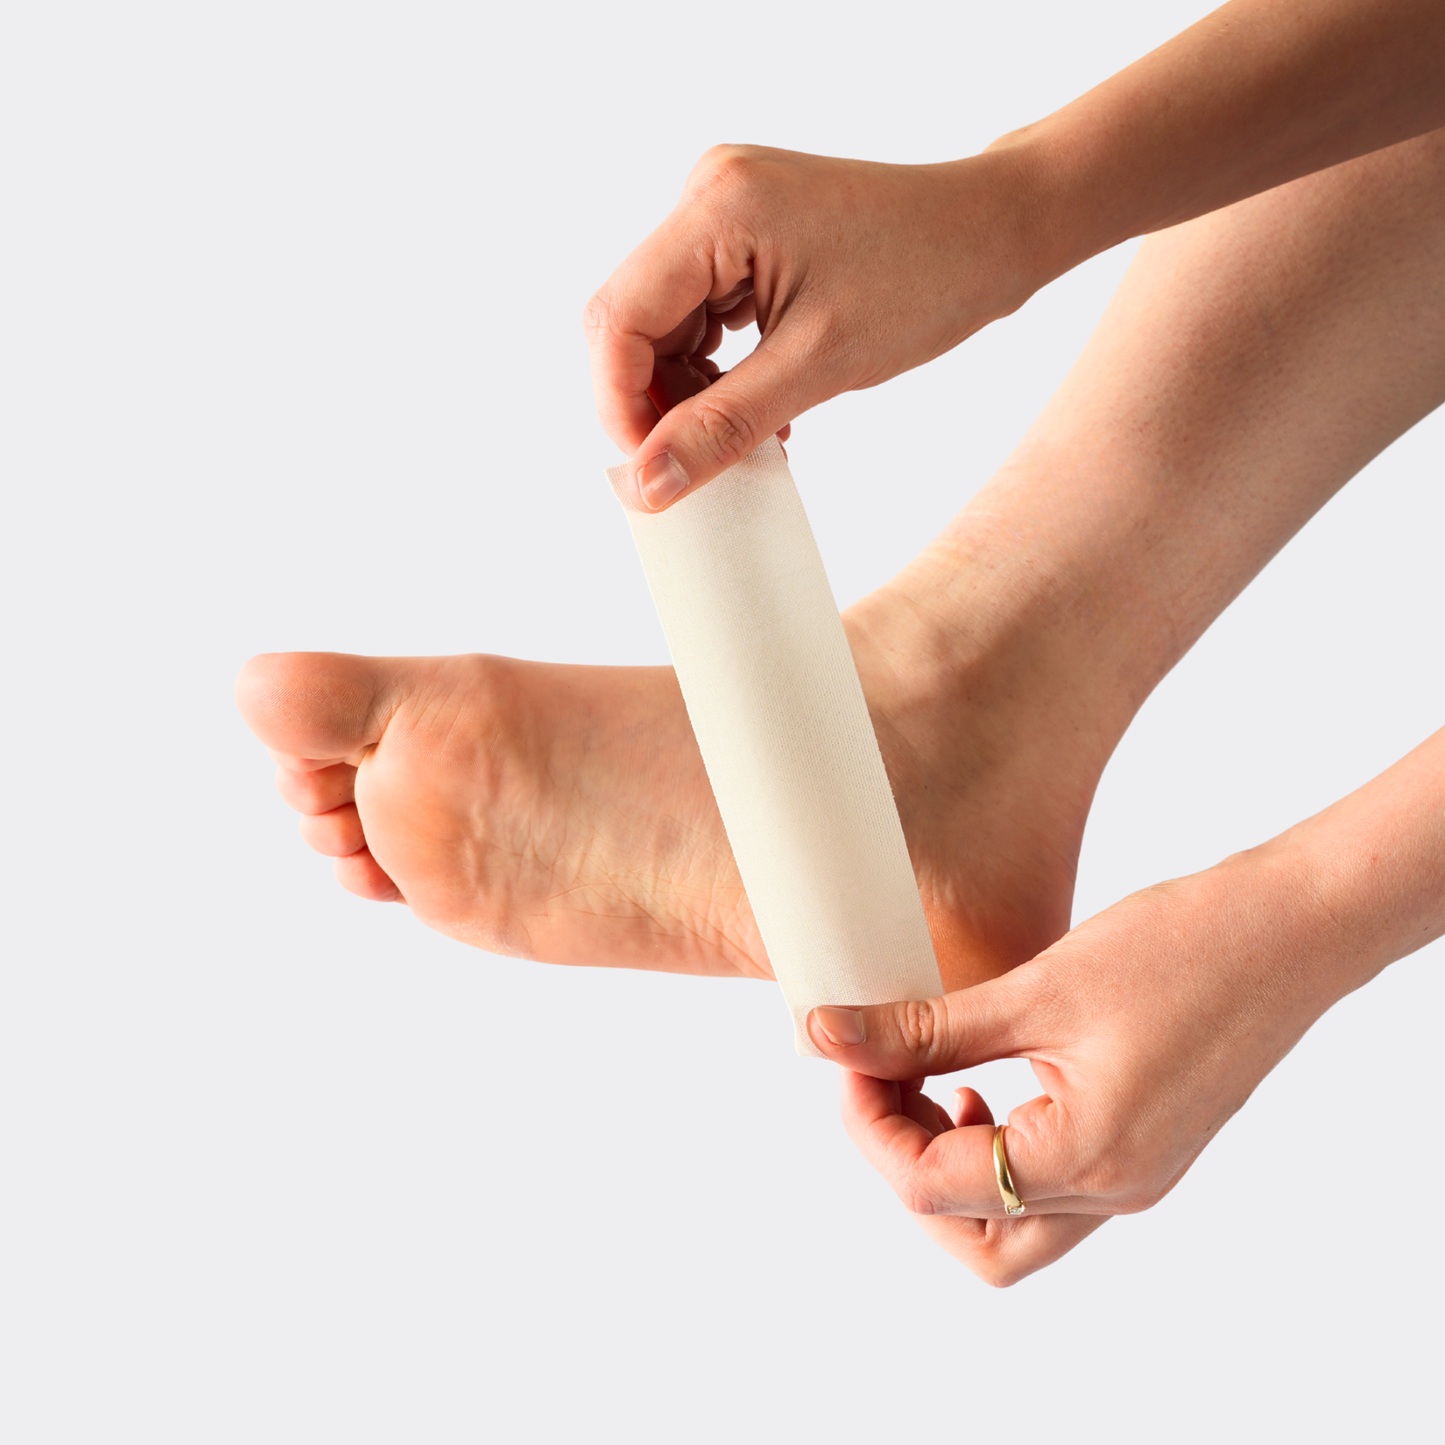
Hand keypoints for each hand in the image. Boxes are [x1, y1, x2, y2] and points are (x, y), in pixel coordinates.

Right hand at [585, 144, 1046, 510]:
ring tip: (750, 435)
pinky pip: (699, 316)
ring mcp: (722, 213)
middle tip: (697, 464)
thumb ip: (722, 426)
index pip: (618, 318)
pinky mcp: (743, 236)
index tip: (650, 474)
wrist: (996, 232)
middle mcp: (706, 195)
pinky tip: (760, 405)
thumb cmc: (929, 277)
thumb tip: (646, 484)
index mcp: (718, 207)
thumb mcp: (819, 366)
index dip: (619, 407)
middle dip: (653, 402)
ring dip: (689, 393)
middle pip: (631, 322)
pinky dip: (716, 372)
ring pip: (662, 327)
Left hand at [805, 849, 1375, 1286]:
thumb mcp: (1037, 990)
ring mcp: (1134, 1176)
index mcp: (1085, 1159)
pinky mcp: (1142, 1149)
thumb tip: (831, 1036)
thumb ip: (926, 1028)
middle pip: (973, 1238)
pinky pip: (1049, 1182)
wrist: (1290, 930)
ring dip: (951, 1163)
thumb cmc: (1181, 949)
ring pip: (1011, 1222)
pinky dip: (996, 1146)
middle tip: (881, 1082)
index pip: (931, 1186)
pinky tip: (981, 1079)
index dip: (868, 1121)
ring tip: (927, 1075)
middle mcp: (1115, 1190)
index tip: (847, 1054)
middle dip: (906, 1167)